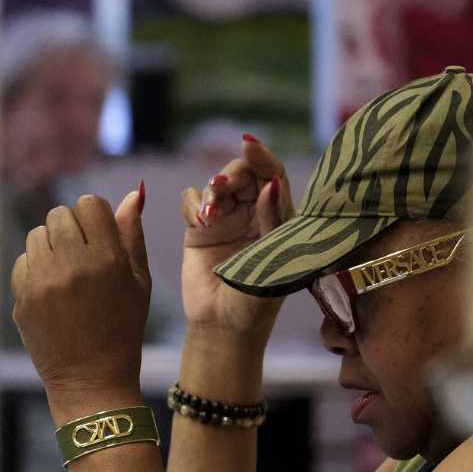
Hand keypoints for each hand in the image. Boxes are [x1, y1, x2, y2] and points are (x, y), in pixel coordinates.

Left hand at [11, 190, 151, 416]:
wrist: (91, 379)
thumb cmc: (122, 328)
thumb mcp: (138, 282)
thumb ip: (132, 235)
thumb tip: (132, 192)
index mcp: (107, 259)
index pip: (90, 203)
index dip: (94, 216)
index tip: (98, 235)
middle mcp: (72, 265)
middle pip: (60, 214)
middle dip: (71, 229)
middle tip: (83, 256)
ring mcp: (43, 280)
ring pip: (38, 234)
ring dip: (51, 246)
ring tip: (67, 274)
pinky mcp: (22, 296)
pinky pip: (24, 260)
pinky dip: (35, 269)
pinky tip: (53, 292)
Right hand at [180, 134, 289, 342]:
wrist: (222, 326)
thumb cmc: (257, 299)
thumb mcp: (273, 258)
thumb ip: (273, 219)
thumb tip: (270, 183)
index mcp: (279, 218)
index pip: (274, 176)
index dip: (263, 157)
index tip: (249, 146)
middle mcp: (254, 214)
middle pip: (243, 175)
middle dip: (231, 174)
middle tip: (221, 186)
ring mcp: (226, 221)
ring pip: (216, 185)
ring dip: (211, 192)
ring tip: (208, 216)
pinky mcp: (198, 230)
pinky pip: (192, 200)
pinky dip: (193, 204)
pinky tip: (199, 223)